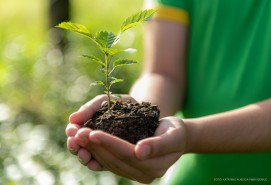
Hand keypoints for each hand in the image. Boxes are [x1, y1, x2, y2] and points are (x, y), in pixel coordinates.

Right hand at [66, 95, 135, 164]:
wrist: (144, 112)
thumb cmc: (121, 104)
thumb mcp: (105, 102)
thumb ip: (89, 109)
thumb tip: (71, 118)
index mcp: (89, 126)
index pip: (75, 132)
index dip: (72, 132)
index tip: (72, 130)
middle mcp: (93, 141)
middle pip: (79, 147)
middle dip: (75, 146)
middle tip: (74, 143)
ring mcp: (103, 150)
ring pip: (89, 158)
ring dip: (84, 157)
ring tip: (83, 153)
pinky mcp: (114, 159)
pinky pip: (103, 165)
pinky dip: (97, 164)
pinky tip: (95, 163)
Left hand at [66, 95, 186, 182]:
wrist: (174, 136)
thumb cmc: (175, 132)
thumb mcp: (173, 135)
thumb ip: (159, 144)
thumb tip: (140, 152)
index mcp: (155, 167)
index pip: (127, 154)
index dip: (110, 144)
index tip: (93, 132)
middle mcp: (143, 174)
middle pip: (114, 159)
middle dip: (94, 146)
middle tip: (77, 132)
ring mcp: (134, 173)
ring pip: (108, 161)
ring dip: (90, 149)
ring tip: (76, 136)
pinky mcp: (127, 168)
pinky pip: (108, 162)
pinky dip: (94, 152)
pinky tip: (83, 143)